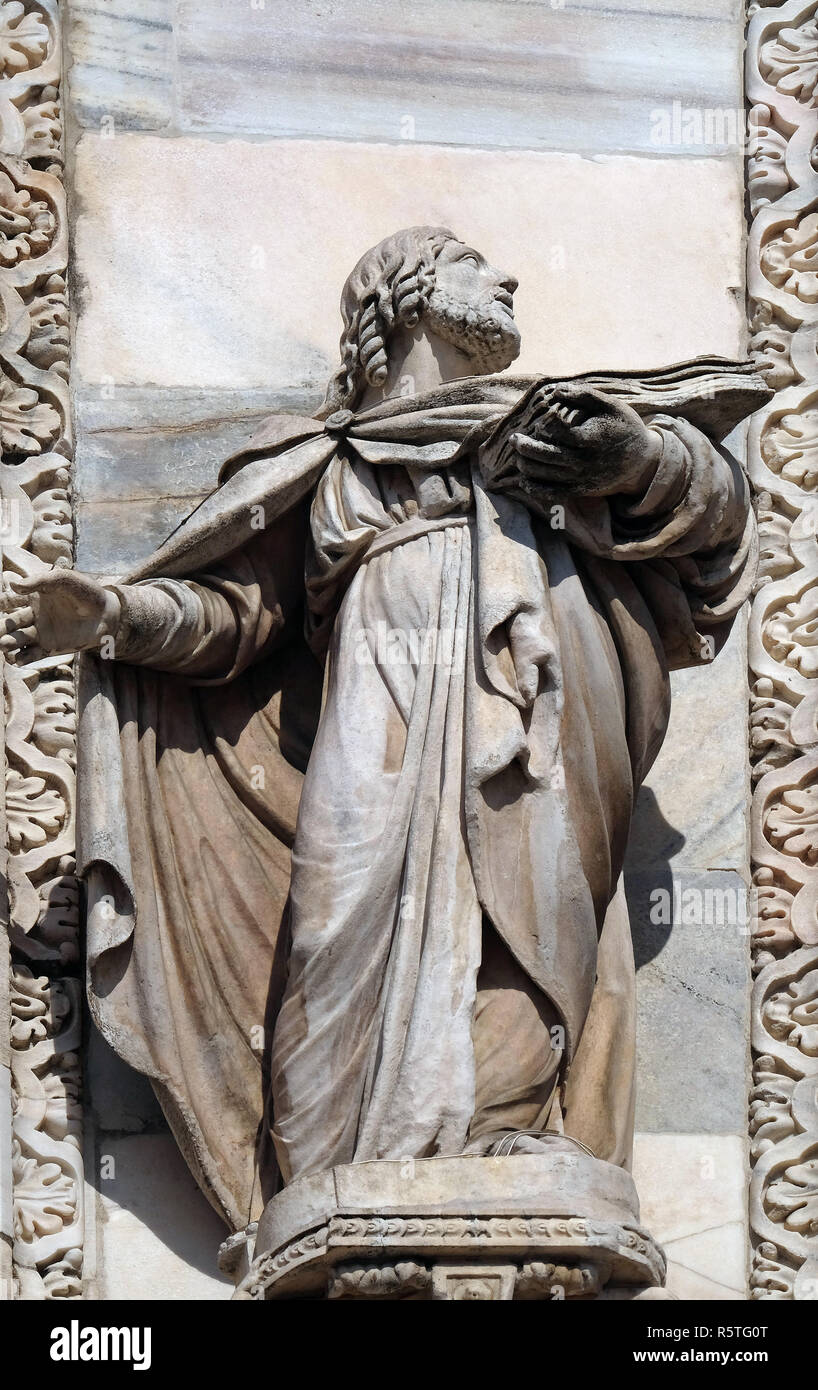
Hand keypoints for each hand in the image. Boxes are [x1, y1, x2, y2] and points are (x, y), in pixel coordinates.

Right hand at [0, 568, 120, 658]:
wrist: (106, 614)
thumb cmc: (86, 592)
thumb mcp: (63, 580)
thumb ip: (39, 581)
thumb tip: (12, 585)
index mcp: (34, 598)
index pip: (9, 601)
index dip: (2, 603)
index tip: (0, 605)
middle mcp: (34, 616)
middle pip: (10, 623)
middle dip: (1, 628)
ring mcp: (41, 633)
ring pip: (18, 640)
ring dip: (9, 643)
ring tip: (4, 645)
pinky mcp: (50, 647)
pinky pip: (31, 655)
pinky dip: (23, 658)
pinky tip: (17, 659)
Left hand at [510, 384, 659, 495]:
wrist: (642, 461)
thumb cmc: (624, 427)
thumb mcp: (611, 405)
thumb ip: (584, 395)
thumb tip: (556, 390)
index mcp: (592, 439)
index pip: (561, 433)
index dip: (547, 424)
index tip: (546, 417)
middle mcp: (585, 462)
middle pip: (547, 456)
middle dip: (526, 446)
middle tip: (514, 438)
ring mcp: (581, 478)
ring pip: (545, 475)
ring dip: (526, 464)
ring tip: (518, 453)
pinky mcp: (580, 490)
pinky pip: (552, 493)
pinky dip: (535, 488)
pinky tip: (525, 478)